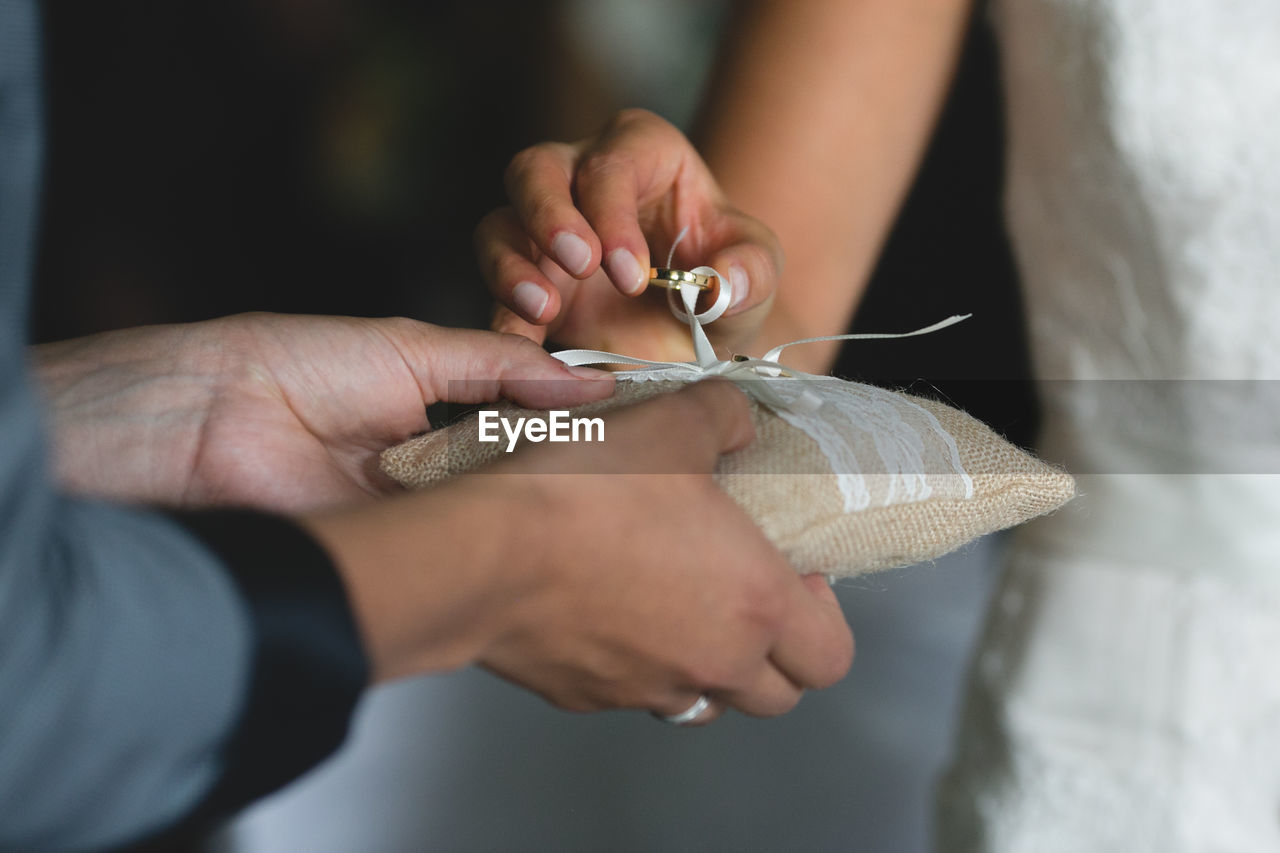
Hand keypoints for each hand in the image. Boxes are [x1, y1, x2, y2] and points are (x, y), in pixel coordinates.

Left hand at [32, 313, 613, 511]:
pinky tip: (532, 525)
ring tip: (596, 489)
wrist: (215, 421)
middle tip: (628, 459)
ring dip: (532, 498)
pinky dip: (489, 534)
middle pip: (519, 467)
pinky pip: (458, 542)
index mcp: (441, 404)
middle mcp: (436, 460)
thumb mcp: (417, 348)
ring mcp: (419, 507)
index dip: (574, 418)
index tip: (630, 420)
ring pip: (495, 508)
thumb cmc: (300, 365)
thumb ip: (504, 365)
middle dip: (565, 464)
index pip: (526, 415)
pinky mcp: (401, 547)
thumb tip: (586, 381)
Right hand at [303, 380, 853, 720]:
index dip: (826, 619)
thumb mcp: (672, 423)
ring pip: (702, 701)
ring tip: (674, 601)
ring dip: (704, 662)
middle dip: (772, 653)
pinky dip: (633, 661)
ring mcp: (645, 690)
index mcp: (754, 607)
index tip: (797, 577)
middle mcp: (710, 663)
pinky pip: (630, 691)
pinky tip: (603, 607)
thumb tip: (738, 422)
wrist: (480, 554)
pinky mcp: (585, 697)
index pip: (831, 657)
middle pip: (775, 696)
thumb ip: (724, 417)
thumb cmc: (587, 491)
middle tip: (741, 592)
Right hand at [477, 109, 782, 361]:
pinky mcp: (525, 278)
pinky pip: (496, 289)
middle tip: (579, 266)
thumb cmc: (725, 279)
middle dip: (550, 217)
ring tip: (542, 311)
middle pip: (537, 170)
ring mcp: (543, 227)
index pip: (612, 164)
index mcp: (642, 151)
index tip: (632, 275)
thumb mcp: (755, 272)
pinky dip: (503, 319)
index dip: (613, 214)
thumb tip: (722, 282)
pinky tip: (519, 351)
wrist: (699, 334)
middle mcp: (580, 175)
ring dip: (512, 265)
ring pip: (500, 224)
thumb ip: (750, 271)